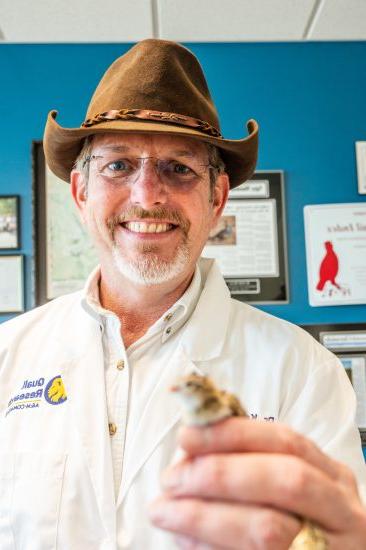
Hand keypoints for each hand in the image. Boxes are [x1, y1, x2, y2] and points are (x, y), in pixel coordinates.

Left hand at [149, 417, 365, 548]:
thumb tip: (190, 448)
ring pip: (268, 528)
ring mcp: (328, 548)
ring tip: (165, 510)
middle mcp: (339, 510)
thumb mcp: (286, 482)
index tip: (188, 436)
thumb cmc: (296, 518)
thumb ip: (249, 460)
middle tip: (173, 478)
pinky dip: (210, 548)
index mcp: (331, 475)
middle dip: (222, 474)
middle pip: (286, 480)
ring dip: (205, 516)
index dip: (234, 434)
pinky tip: (185, 539)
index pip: (285, 441)